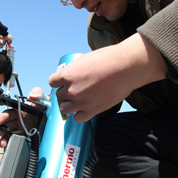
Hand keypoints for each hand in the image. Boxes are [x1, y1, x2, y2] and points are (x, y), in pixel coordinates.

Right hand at [0, 87, 45, 146]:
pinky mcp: (24, 136)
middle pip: (5, 124)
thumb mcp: (42, 98)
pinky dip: (9, 142)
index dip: (2, 117)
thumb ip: (38, 93)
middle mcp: (18, 120)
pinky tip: (6, 145)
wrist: (53, 117)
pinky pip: (14, 139)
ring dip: (1, 137)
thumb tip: (32, 96)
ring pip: (8, 133)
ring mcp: (20, 129)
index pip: (8, 113)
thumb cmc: (46, 106)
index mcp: (19, 110)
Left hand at [49, 33, 166, 122]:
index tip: (63, 82)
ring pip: (64, 109)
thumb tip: (71, 76)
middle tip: (75, 89)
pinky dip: (79, 114)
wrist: (125, 67)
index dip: (58, 81)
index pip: (52, 82)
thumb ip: (74, 70)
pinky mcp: (92, 110)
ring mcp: (81, 102)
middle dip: (65, 92)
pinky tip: (84, 108)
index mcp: (67, 75)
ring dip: (70, 104)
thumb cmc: (108, 59)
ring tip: (78, 99)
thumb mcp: (84, 59)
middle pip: (59, 95)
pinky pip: (78, 118)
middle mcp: (71, 90)